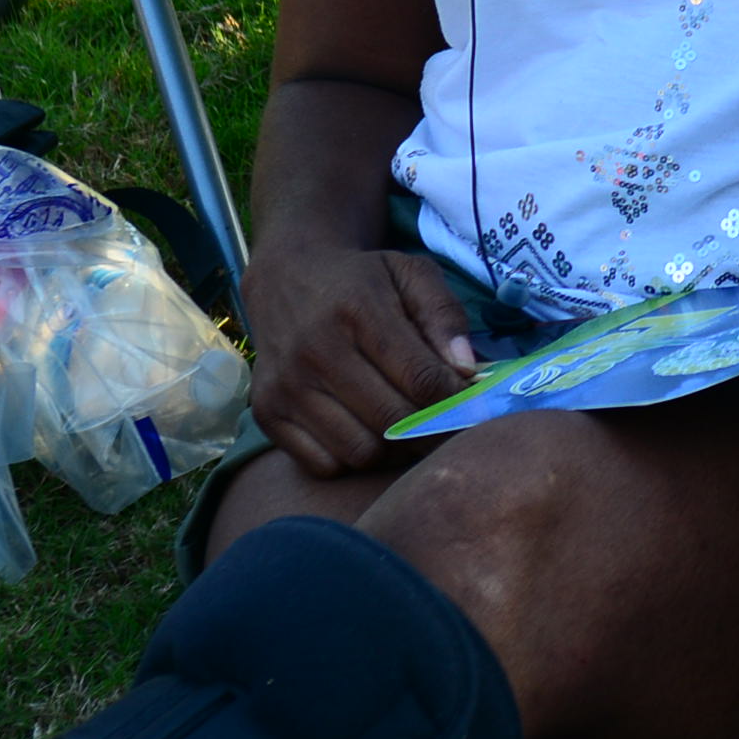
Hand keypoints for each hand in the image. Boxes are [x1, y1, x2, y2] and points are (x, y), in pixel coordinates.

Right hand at [239, 239, 479, 475]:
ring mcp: (286, 386)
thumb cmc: (360, 280)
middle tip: (448, 424)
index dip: (457, 401)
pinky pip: (324, 465)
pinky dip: (353, 459)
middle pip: (394, 421)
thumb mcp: (409, 273)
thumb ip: (444, 314)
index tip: (472, 405)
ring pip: (361, 452)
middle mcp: (316, 350)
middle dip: (432, 430)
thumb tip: (467, 369)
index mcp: (358, 310)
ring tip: (408, 427)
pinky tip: (366, 431)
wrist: (285, 277)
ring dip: (394, 449)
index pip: (421, 378)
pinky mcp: (266, 413)